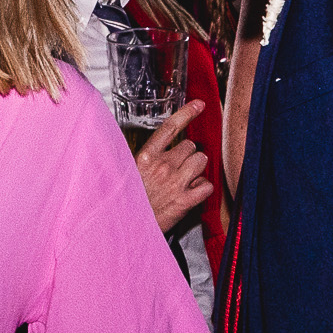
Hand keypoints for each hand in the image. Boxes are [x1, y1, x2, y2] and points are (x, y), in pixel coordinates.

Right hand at [135, 99, 210, 232]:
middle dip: (188, 155)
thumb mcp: (129, 172)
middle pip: (191, 147)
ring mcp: (175, 184)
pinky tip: (190, 193)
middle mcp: (162, 167)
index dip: (187, 113)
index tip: (200, 104)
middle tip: (177, 168)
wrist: (125, 228)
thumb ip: (146, 158)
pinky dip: (202, 189)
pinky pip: (207, 186)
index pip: (170, 128)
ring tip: (184, 180)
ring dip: (196, 169)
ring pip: (201, 162)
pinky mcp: (185, 202)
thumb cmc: (128, 200)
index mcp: (145, 157)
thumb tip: (161, 148)